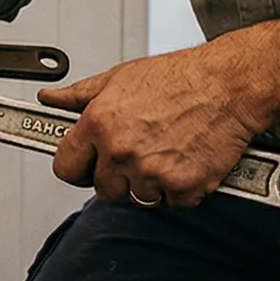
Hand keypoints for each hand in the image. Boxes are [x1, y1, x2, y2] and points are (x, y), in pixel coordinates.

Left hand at [39, 47, 272, 207]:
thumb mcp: (118, 78)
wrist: (229, 85)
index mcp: (99, 125)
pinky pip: (172, 203)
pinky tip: (186, 161)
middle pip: (102, 188)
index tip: (86, 163)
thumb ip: (79, 95)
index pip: (65, 167)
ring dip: (149, 183)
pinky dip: (180, 189)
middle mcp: (121, 152)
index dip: (77, 166)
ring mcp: (152, 173)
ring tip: (165, 151)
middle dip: (117, 175)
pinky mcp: (183, 187)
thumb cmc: (180, 78)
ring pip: (137, 198)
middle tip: (138, 152)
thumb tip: (51, 100)